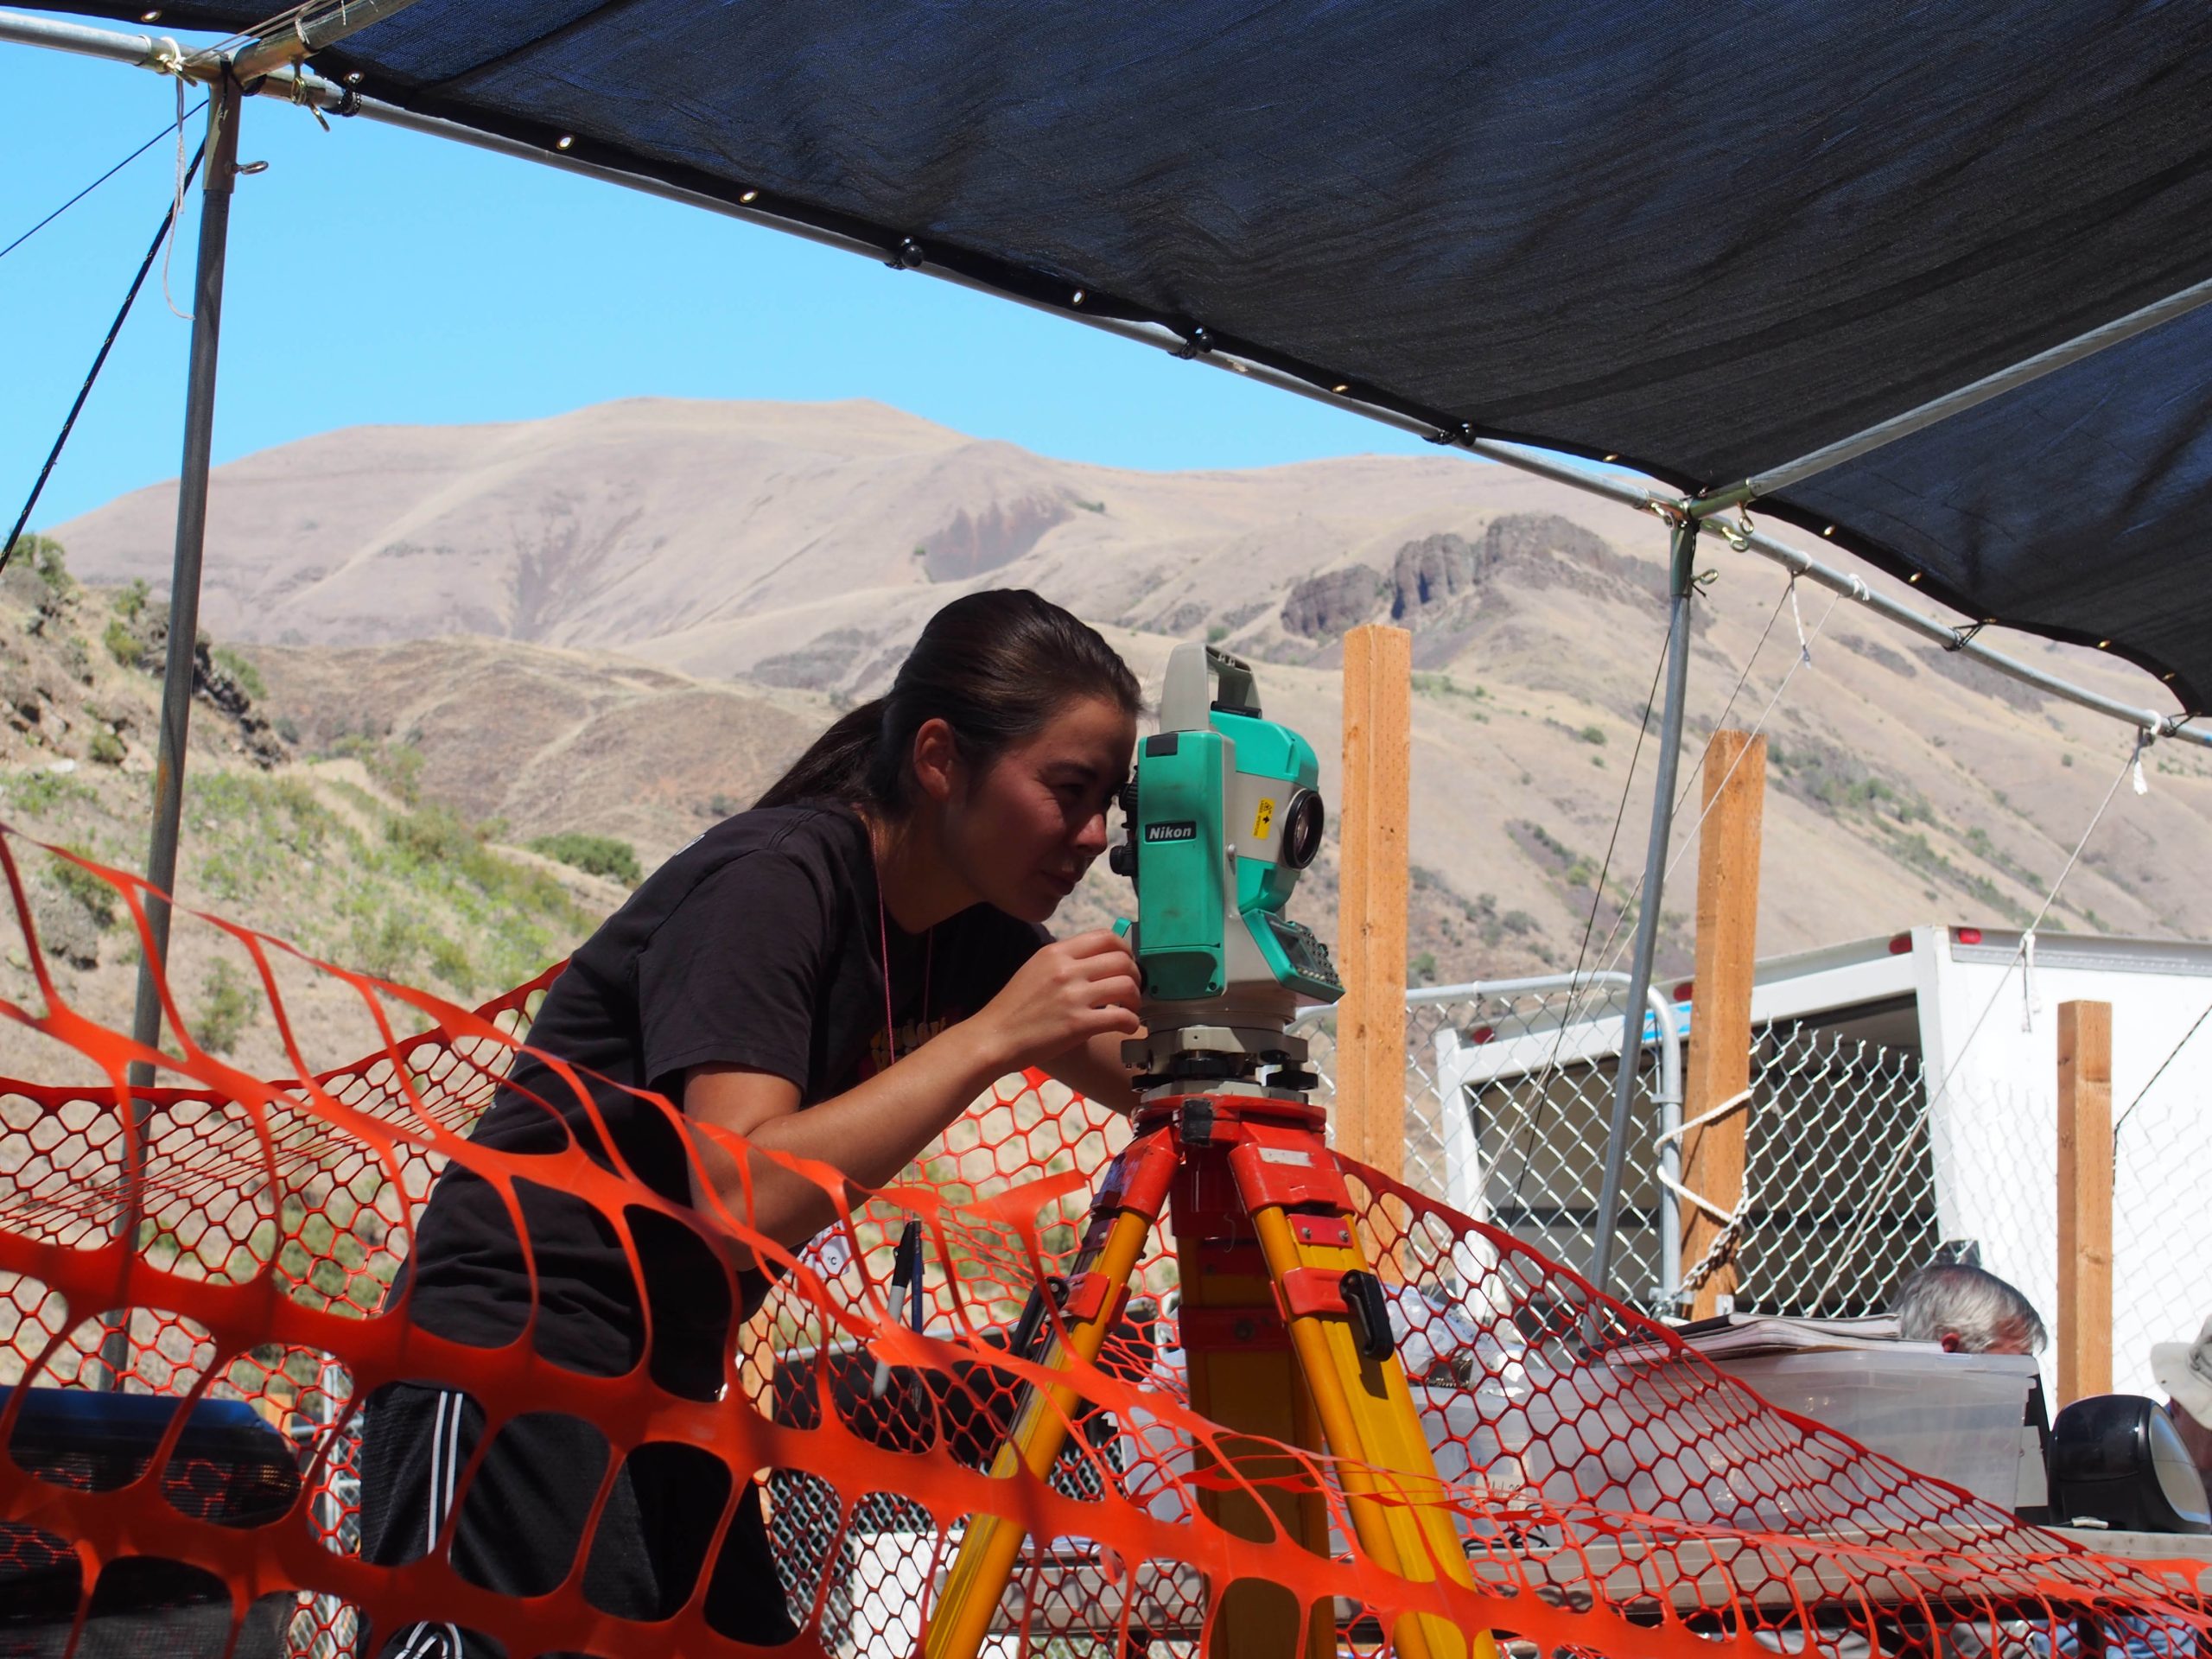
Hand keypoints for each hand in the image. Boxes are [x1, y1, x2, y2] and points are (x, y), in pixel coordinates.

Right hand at [974, 931, 1141, 1069]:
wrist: (994, 1037)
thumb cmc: (1013, 1007)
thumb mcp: (1034, 969)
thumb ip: (1064, 962)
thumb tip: (1095, 961)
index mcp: (1056, 952)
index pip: (1105, 936)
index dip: (1125, 949)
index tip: (1126, 963)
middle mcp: (1067, 969)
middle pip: (1122, 960)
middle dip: (1135, 975)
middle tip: (1131, 990)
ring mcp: (1074, 996)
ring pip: (1127, 986)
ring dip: (1136, 999)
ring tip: (1129, 1009)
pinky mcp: (1079, 1024)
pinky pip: (1122, 1017)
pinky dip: (1131, 1022)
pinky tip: (1125, 1027)